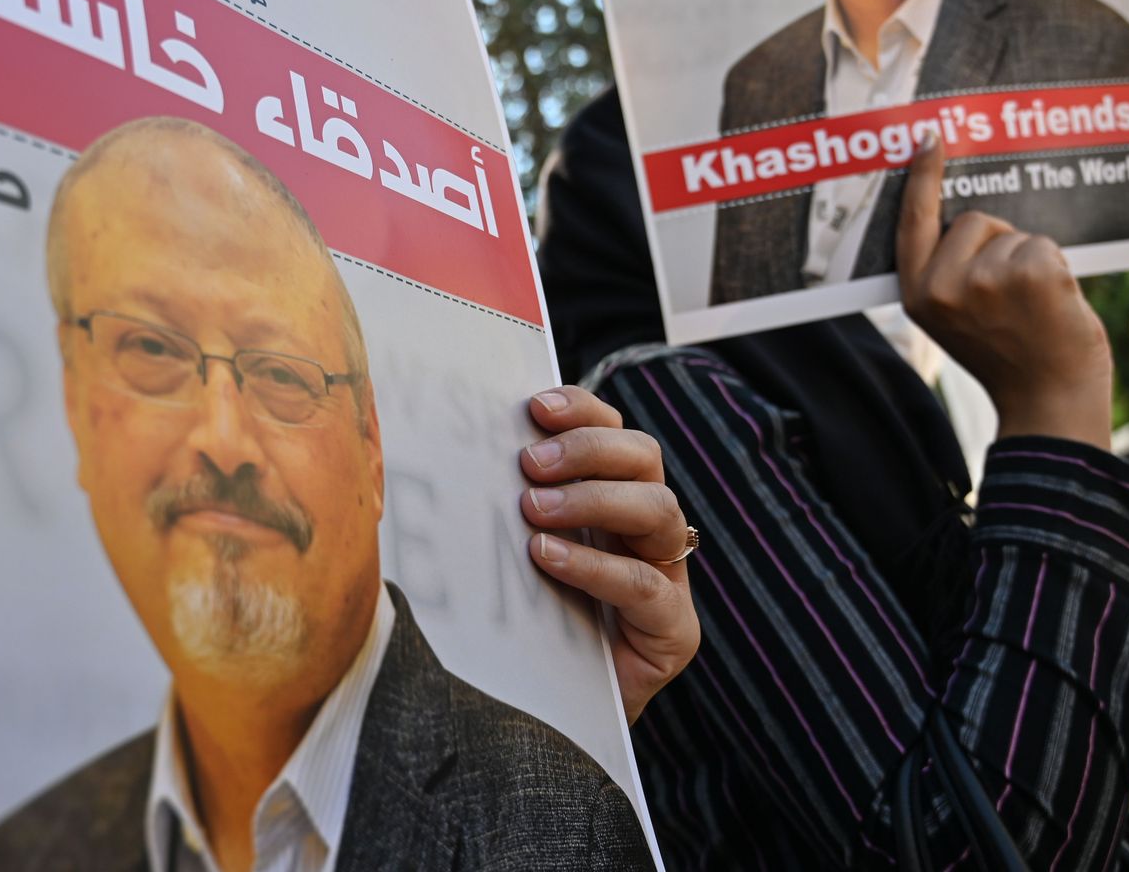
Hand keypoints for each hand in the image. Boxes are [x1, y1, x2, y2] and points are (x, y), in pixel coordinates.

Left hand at [519, 385, 699, 722]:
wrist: (550, 721)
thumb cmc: (528, 628)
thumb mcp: (513, 558)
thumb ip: (508, 510)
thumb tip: (454, 456)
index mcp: (614, 498)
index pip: (614, 431)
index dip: (584, 410)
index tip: (536, 407)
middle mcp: (649, 530)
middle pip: (645, 458)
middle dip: (588, 449)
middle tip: (530, 462)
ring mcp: (669, 577)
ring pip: (657, 510)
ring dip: (593, 499)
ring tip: (534, 510)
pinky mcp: (673, 630)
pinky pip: (644, 585)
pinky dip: (595, 565)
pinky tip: (549, 558)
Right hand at [896, 135, 1113, 449]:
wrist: (1050, 403)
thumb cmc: (1009, 357)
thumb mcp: (955, 319)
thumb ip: (946, 275)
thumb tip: (966, 217)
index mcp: (918, 295)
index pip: (914, 222)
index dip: (922, 177)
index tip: (931, 138)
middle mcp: (944, 285)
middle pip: (973, 219)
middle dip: (998, 242)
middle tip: (1011, 295)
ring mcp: (987, 279)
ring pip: (1014, 234)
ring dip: (1030, 260)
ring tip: (1032, 308)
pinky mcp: (1031, 275)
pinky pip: (1046, 245)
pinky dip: (1057, 270)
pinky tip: (1053, 306)